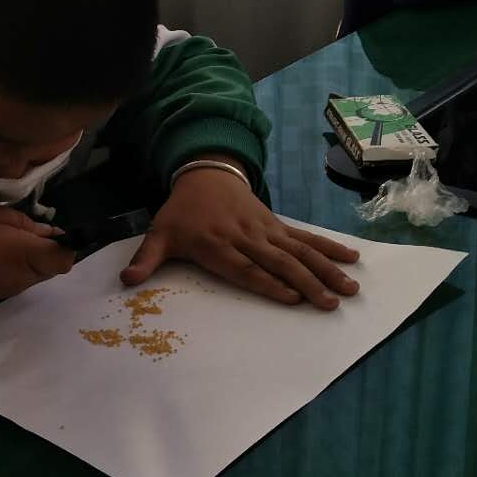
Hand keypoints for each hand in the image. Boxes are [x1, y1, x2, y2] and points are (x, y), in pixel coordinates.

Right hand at [0, 204, 73, 306]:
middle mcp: (25, 277)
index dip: (66, 244)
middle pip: (52, 265)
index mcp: (26, 254)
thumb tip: (48, 233)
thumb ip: (23, 222)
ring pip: (35, 272)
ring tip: (2, 239)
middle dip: (45, 249)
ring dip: (28, 257)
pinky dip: (14, 266)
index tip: (52, 232)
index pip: (66, 258)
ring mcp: (12, 289)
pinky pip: (18, 278)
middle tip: (20, 230)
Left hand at [121, 164, 360, 309]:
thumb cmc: (181, 213)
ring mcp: (265, 230)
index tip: (292, 298)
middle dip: (308, 282)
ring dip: (326, 269)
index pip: (245, 268)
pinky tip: (351, 258)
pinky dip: (328, 247)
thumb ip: (146, 259)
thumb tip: (126, 280)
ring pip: (299, 250)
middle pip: (280, 262)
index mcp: (217, 245)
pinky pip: (305, 236)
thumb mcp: (159, 234)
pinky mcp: (276, 224)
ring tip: (350, 288)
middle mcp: (245, 237)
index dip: (268, 283)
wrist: (203, 174)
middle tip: (332, 302)